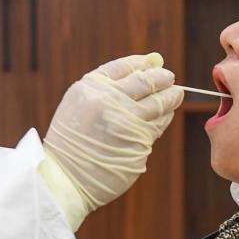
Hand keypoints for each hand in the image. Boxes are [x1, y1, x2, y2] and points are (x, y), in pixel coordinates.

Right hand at [41, 53, 183, 227]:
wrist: (64, 178)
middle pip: (147, 82)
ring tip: (174, 95)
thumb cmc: (73, 138)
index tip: (155, 63)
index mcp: (91, 88)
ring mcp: (126, 124)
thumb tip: (154, 60)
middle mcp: (109, 103)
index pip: (125, 67)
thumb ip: (112, 83)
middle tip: (170, 78)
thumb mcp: (80, 103)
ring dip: (171, 97)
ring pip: (159, 104)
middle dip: (163, 78)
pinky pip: (157, 127)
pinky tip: (163, 117)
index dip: (144, 63)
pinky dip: (164, 119)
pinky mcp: (138, 145)